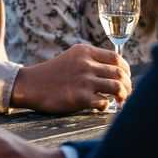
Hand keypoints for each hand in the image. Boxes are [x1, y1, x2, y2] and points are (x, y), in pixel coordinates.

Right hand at [12, 44, 129, 112]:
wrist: (29, 85)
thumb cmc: (52, 74)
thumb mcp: (71, 58)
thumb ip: (91, 60)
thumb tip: (116, 72)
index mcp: (85, 51)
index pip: (116, 58)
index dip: (126, 69)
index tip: (126, 78)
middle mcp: (86, 64)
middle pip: (120, 73)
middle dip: (128, 85)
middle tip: (126, 93)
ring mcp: (84, 80)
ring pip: (117, 87)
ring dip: (122, 96)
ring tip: (120, 101)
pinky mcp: (80, 97)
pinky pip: (104, 102)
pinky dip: (105, 106)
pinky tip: (99, 106)